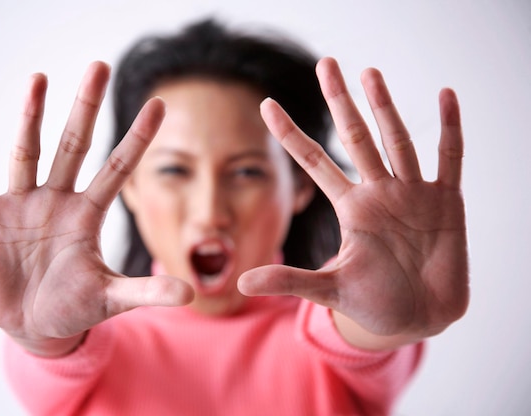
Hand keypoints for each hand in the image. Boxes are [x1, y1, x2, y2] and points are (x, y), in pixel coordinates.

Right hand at [0, 62, 192, 355]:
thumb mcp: (111, 297)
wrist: (33, 324)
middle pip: (74, 145)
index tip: (160, 104)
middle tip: (99, 67)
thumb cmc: (74, 305)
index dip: (138, 138)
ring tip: (39, 79)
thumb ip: (146, 290)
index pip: (118, 168)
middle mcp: (58, 200)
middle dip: (86, 108)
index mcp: (89, 214)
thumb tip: (190, 292)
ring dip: (30, 117)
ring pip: (27, 153)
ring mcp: (22, 205)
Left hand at [239, 58, 468, 348]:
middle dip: (341, 102)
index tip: (266, 105)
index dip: (290, 134)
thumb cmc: (376, 304)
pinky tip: (445, 96)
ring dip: (384, 107)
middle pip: (355, 138)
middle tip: (326, 64)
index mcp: (351, 208)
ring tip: (369, 73)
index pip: (314, 161)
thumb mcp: (330, 290)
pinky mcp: (446, 203)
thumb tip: (241, 284)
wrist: (420, 319)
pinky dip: (450, 128)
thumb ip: (290, 281)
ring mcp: (412, 194)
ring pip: (396, 140)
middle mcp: (379, 193)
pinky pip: (449, 158)